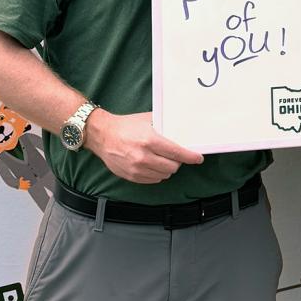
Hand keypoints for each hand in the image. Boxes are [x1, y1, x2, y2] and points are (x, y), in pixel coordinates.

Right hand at [84, 110, 202, 183]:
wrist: (102, 134)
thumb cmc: (126, 126)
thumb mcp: (148, 120)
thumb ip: (165, 126)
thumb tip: (183, 129)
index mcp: (149, 141)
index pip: (177, 153)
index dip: (190, 157)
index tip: (198, 158)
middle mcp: (143, 156)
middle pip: (173, 167)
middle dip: (178, 162)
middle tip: (176, 156)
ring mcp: (136, 168)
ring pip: (164, 175)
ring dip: (167, 168)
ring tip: (162, 159)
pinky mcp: (130, 176)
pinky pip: (153, 180)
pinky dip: (157, 174)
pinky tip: (153, 165)